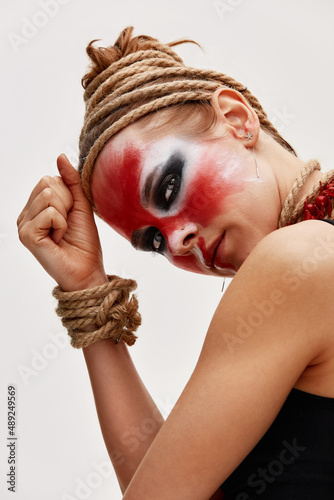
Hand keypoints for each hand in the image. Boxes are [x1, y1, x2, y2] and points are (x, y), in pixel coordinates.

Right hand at [17, 154, 107, 290]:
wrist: (87, 269)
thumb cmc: (84, 242)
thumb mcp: (80, 205)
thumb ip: (71, 181)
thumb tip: (60, 156)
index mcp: (36, 207)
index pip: (49, 179)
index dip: (68, 196)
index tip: (70, 217)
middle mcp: (26, 215)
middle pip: (47, 184)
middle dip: (66, 203)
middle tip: (66, 226)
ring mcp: (23, 225)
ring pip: (48, 196)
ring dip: (64, 215)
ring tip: (62, 233)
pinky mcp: (26, 235)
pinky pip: (49, 212)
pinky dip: (61, 225)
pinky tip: (58, 239)